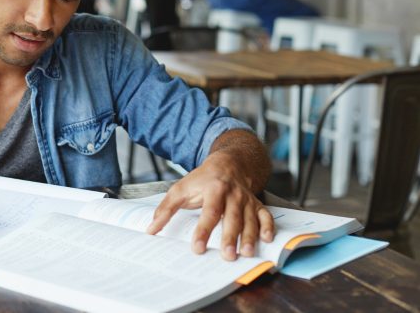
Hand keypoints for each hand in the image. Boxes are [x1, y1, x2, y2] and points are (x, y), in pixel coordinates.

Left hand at [146, 152, 274, 260]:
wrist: (228, 164)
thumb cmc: (201, 180)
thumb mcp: (180, 189)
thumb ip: (165, 209)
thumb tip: (151, 229)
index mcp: (214, 189)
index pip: (209, 212)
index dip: (203, 231)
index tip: (197, 247)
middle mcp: (233, 195)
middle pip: (232, 218)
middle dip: (230, 238)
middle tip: (227, 256)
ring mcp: (247, 200)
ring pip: (250, 220)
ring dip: (249, 237)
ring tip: (246, 254)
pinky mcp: (257, 205)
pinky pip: (266, 216)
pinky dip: (269, 227)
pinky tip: (268, 240)